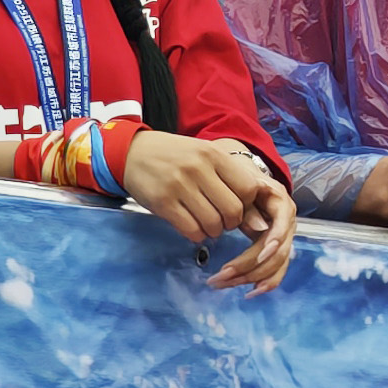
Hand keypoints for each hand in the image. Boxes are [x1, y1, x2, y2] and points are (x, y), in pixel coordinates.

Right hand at [123, 130, 294, 291]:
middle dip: (232, 223)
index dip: (248, 204)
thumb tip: (255, 214)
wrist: (132, 152)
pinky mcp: (163, 202)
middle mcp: (199, 169)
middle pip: (233, 209)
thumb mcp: (204, 154)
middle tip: (224, 222)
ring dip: (214, 231)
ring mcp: (180, 186)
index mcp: (214, 154)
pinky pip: (190, 229)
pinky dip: (197, 235)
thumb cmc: (175, 155)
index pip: (248, 188)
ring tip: (209, 226)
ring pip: (212, 223)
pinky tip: (194, 229)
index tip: (239, 207)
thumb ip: (228, 176)